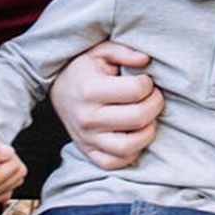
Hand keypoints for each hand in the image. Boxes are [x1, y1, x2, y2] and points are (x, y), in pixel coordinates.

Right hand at [49, 40, 163, 169]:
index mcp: (90, 90)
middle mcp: (88, 118)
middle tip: (153, 96)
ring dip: (147, 131)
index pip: (136, 91)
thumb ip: (124, 51)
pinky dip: (131, 153)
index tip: (145, 80)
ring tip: (146, 117)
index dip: (148, 83)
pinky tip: (133, 134)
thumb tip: (146, 59)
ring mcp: (87, 139)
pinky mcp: (89, 153)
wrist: (59, 90)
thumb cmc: (84, 69)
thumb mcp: (100, 51)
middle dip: (155, 104)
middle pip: (138, 118)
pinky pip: (116, 163)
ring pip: (130, 147)